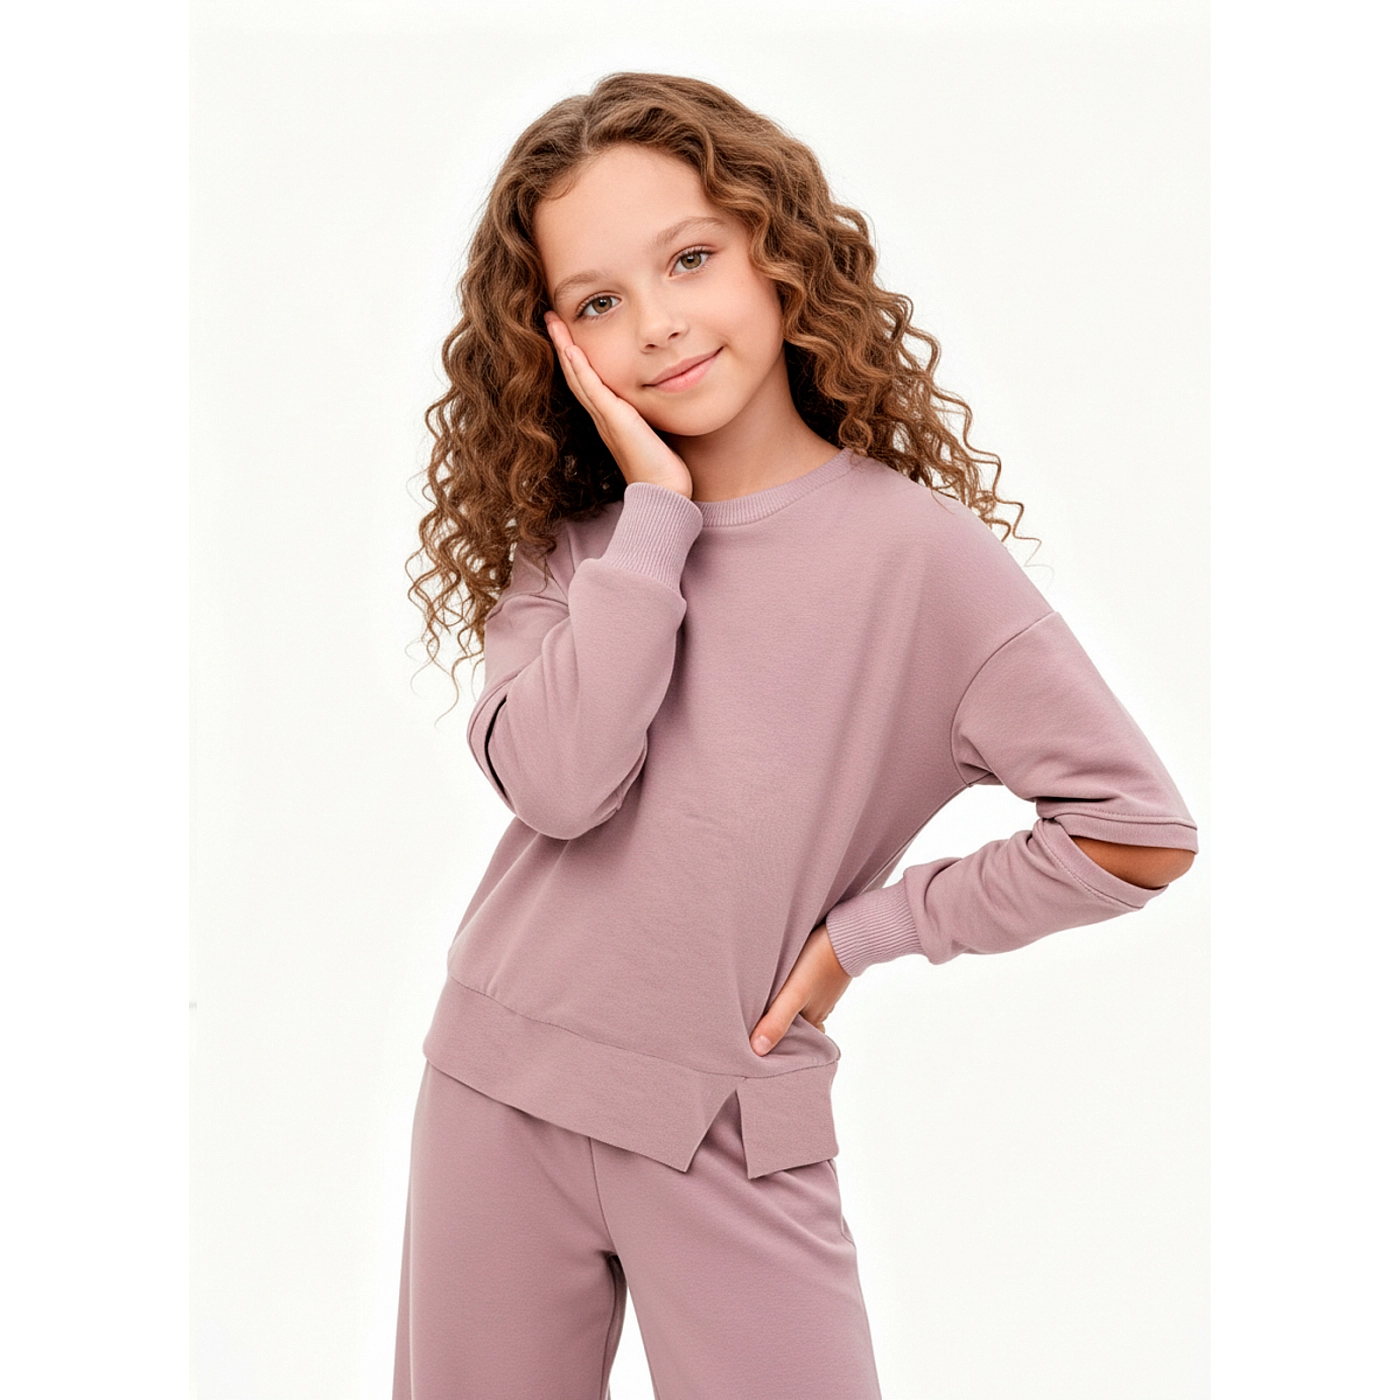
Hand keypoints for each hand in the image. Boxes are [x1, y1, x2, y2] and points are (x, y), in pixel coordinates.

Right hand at [543, 311, 693, 497]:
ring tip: (553, 322)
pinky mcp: (615, 421)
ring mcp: (605, 419)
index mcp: (609, 419)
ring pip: (578, 377)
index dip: (575, 356)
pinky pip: (593, 389)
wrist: (663, 494)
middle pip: (575, 374)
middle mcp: (602, 417)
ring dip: (564, 348)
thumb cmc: (662, 471)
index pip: (587, 381)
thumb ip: (648, 418)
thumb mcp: (653, 435)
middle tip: (550, 318)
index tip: (566, 333)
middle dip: (562, 344)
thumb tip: (656, 404)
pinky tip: (570, 349)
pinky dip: (580, 369)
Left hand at [750, 923, 851, 1055]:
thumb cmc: (819, 961)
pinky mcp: (822, 973)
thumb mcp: (794, 994)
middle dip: (776, 1023)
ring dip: (782, 1003)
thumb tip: (757, 1050)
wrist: (848, 932)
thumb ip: (777, 1020)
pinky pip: (804, 987)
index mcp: (813, 1021)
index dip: (773, 1043)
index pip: (791, 1042)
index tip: (753, 1043)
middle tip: (751, 1019)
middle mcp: (820, 1010)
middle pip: (794, 1024)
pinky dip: (792, 987)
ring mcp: (823, 992)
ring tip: (760, 999)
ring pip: (798, 1005)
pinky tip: (780, 978)